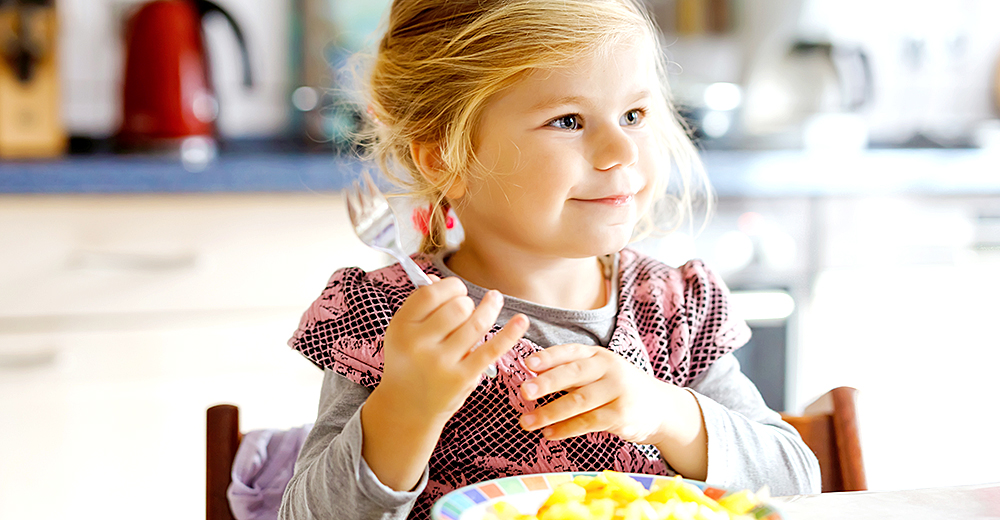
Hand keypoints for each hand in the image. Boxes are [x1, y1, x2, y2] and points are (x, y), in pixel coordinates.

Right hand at [363, 275, 527, 490]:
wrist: (407, 408)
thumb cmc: (408, 363)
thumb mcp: (403, 334)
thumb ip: (419, 307)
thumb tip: (436, 277)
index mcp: (401, 327)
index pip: (430, 294)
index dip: (450, 286)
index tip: (457, 290)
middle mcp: (418, 345)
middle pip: (457, 307)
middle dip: (467, 302)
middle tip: (467, 309)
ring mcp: (441, 363)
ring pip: (476, 323)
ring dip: (490, 308)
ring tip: (495, 299)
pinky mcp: (462, 378)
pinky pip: (491, 349)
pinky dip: (510, 333)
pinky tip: (521, 320)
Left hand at [518, 344, 701, 448]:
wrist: (660, 408)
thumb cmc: (617, 389)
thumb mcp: (599, 373)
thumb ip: (570, 373)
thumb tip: (532, 376)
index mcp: (598, 355)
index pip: (571, 352)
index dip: (549, 357)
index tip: (528, 363)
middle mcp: (609, 369)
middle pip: (574, 374)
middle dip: (547, 383)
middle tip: (524, 391)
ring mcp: (618, 391)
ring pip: (578, 401)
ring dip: (550, 413)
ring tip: (526, 422)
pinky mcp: (621, 415)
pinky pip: (588, 422)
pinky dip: (566, 429)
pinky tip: (549, 434)